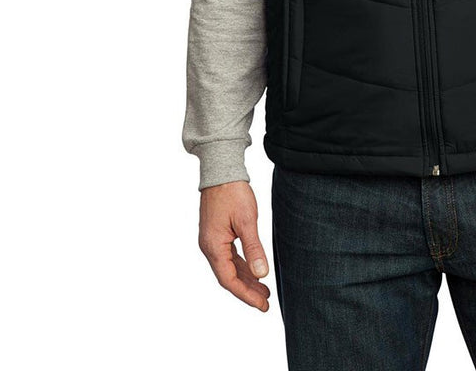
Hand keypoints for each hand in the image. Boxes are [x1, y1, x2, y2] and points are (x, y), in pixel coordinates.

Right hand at [198, 180, 271, 310]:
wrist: (221, 171)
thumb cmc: (233, 192)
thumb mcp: (247, 220)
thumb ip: (254, 248)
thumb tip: (262, 274)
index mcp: (213, 246)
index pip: (229, 279)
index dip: (246, 294)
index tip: (262, 304)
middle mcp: (209, 247)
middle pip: (228, 276)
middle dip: (247, 291)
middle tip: (266, 302)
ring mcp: (212, 241)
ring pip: (229, 267)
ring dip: (246, 279)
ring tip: (264, 290)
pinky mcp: (217, 234)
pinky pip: (229, 256)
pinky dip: (242, 265)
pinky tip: (254, 271)